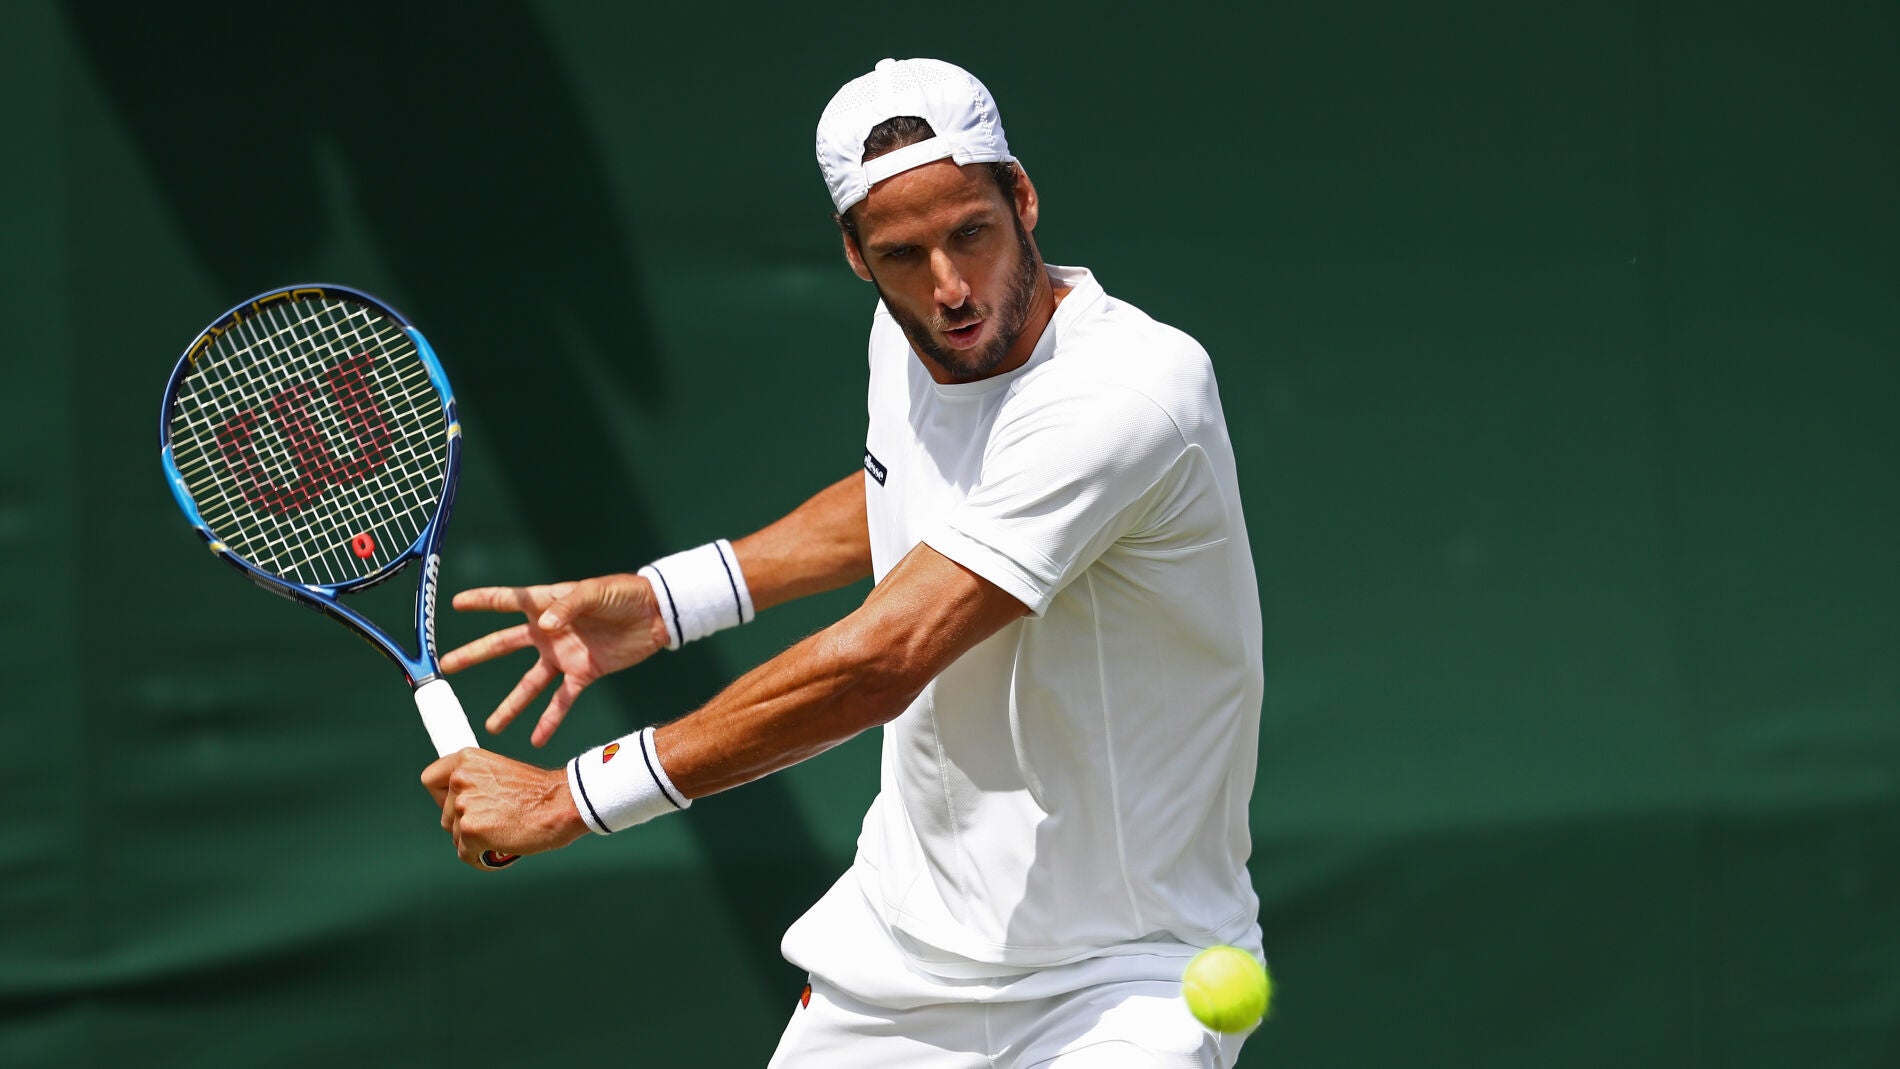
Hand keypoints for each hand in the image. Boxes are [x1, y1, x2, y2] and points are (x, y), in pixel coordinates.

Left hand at [422, 748, 588, 867]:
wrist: (562, 804)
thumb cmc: (540, 792)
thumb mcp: (500, 771)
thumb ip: (476, 781)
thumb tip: (459, 803)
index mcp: (467, 760)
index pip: (430, 779)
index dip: (441, 796)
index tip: (455, 805)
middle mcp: (460, 779)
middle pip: (444, 814)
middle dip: (465, 823)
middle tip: (495, 822)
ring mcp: (463, 805)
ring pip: (456, 836)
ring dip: (476, 841)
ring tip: (503, 834)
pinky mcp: (470, 830)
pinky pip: (465, 855)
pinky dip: (482, 858)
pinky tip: (501, 850)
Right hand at [440, 574, 670, 745]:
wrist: (657, 614)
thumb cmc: (625, 593)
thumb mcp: (595, 592)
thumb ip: (566, 606)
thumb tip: (541, 626)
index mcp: (547, 603)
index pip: (507, 601)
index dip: (482, 600)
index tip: (454, 604)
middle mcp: (548, 631)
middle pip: (503, 645)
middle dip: (474, 655)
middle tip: (446, 666)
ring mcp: (563, 655)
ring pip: (529, 684)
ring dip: (511, 706)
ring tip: (491, 726)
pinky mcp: (584, 673)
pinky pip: (562, 701)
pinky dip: (549, 720)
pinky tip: (535, 738)